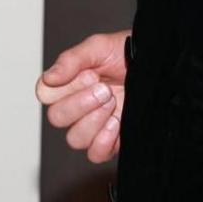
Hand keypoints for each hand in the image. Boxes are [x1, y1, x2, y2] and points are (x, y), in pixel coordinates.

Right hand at [36, 30, 128, 163]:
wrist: (158, 67)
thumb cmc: (128, 54)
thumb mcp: (99, 47)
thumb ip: (71, 60)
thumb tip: (49, 78)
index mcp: (68, 83)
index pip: (45, 95)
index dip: (64, 88)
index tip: (88, 75)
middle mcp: (77, 106)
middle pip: (57, 118)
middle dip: (81, 103)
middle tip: (105, 89)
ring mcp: (94, 125)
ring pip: (75, 139)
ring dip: (94, 121)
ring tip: (113, 103)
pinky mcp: (111, 141)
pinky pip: (95, 154)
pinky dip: (104, 141)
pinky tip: (116, 123)